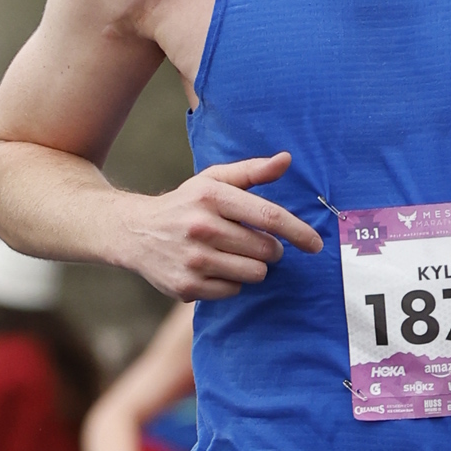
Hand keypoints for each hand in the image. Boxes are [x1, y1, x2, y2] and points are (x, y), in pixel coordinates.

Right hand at [120, 154, 323, 300]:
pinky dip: (231, 281)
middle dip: (270, 249)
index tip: (316, 244)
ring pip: (254, 273)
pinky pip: (233, 290)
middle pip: (266, 250)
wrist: (134, 232)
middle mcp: (201, 227)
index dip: (298, 232)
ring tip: (234, 255)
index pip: (268, 217)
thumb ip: (252, 172)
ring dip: (253, 267)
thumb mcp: (213, 180)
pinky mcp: (186, 286)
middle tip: (256, 243)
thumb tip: (286, 160)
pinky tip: (215, 268)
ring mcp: (193, 260)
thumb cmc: (186, 204)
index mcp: (212, 197)